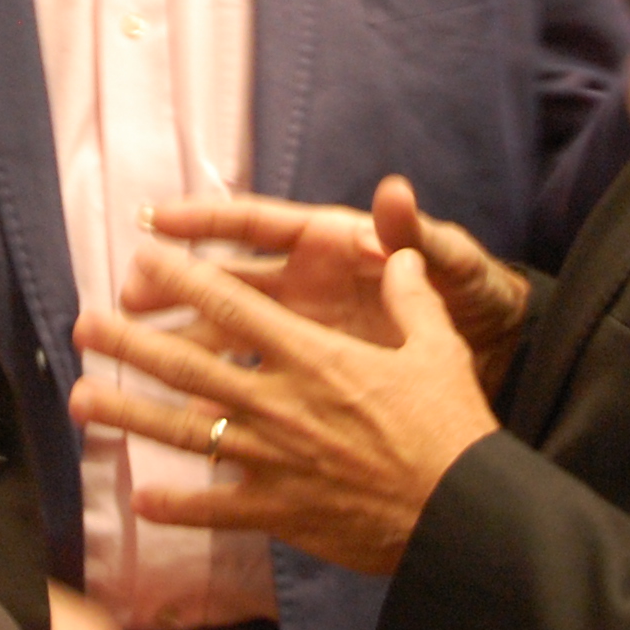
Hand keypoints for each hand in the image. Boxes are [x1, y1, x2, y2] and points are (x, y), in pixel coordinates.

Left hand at [70, 239, 499, 577]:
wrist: (461, 515)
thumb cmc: (451, 428)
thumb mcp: (438, 350)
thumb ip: (411, 299)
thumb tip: (402, 253)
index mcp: (313, 357)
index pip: (234, 307)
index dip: (183, 280)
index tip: (142, 260)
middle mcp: (280, 404)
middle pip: (190, 366)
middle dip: (131, 344)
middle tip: (83, 326)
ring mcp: (273, 461)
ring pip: (186, 433)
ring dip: (129, 414)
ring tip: (80, 400)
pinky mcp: (280, 512)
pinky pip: (218, 508)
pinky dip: (179, 507)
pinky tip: (142, 502)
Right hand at [137, 179, 530, 396]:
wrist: (507, 356)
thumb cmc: (481, 302)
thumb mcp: (454, 271)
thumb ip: (419, 240)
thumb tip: (394, 192)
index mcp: (336, 251)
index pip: (263, 227)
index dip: (209, 221)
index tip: (157, 219)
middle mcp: (310, 294)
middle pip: (228, 288)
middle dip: (174, 293)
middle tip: (123, 303)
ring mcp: (305, 343)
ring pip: (226, 346)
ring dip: (176, 355)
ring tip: (123, 370)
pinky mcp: (313, 386)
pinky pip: (251, 400)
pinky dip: (212, 418)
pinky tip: (167, 438)